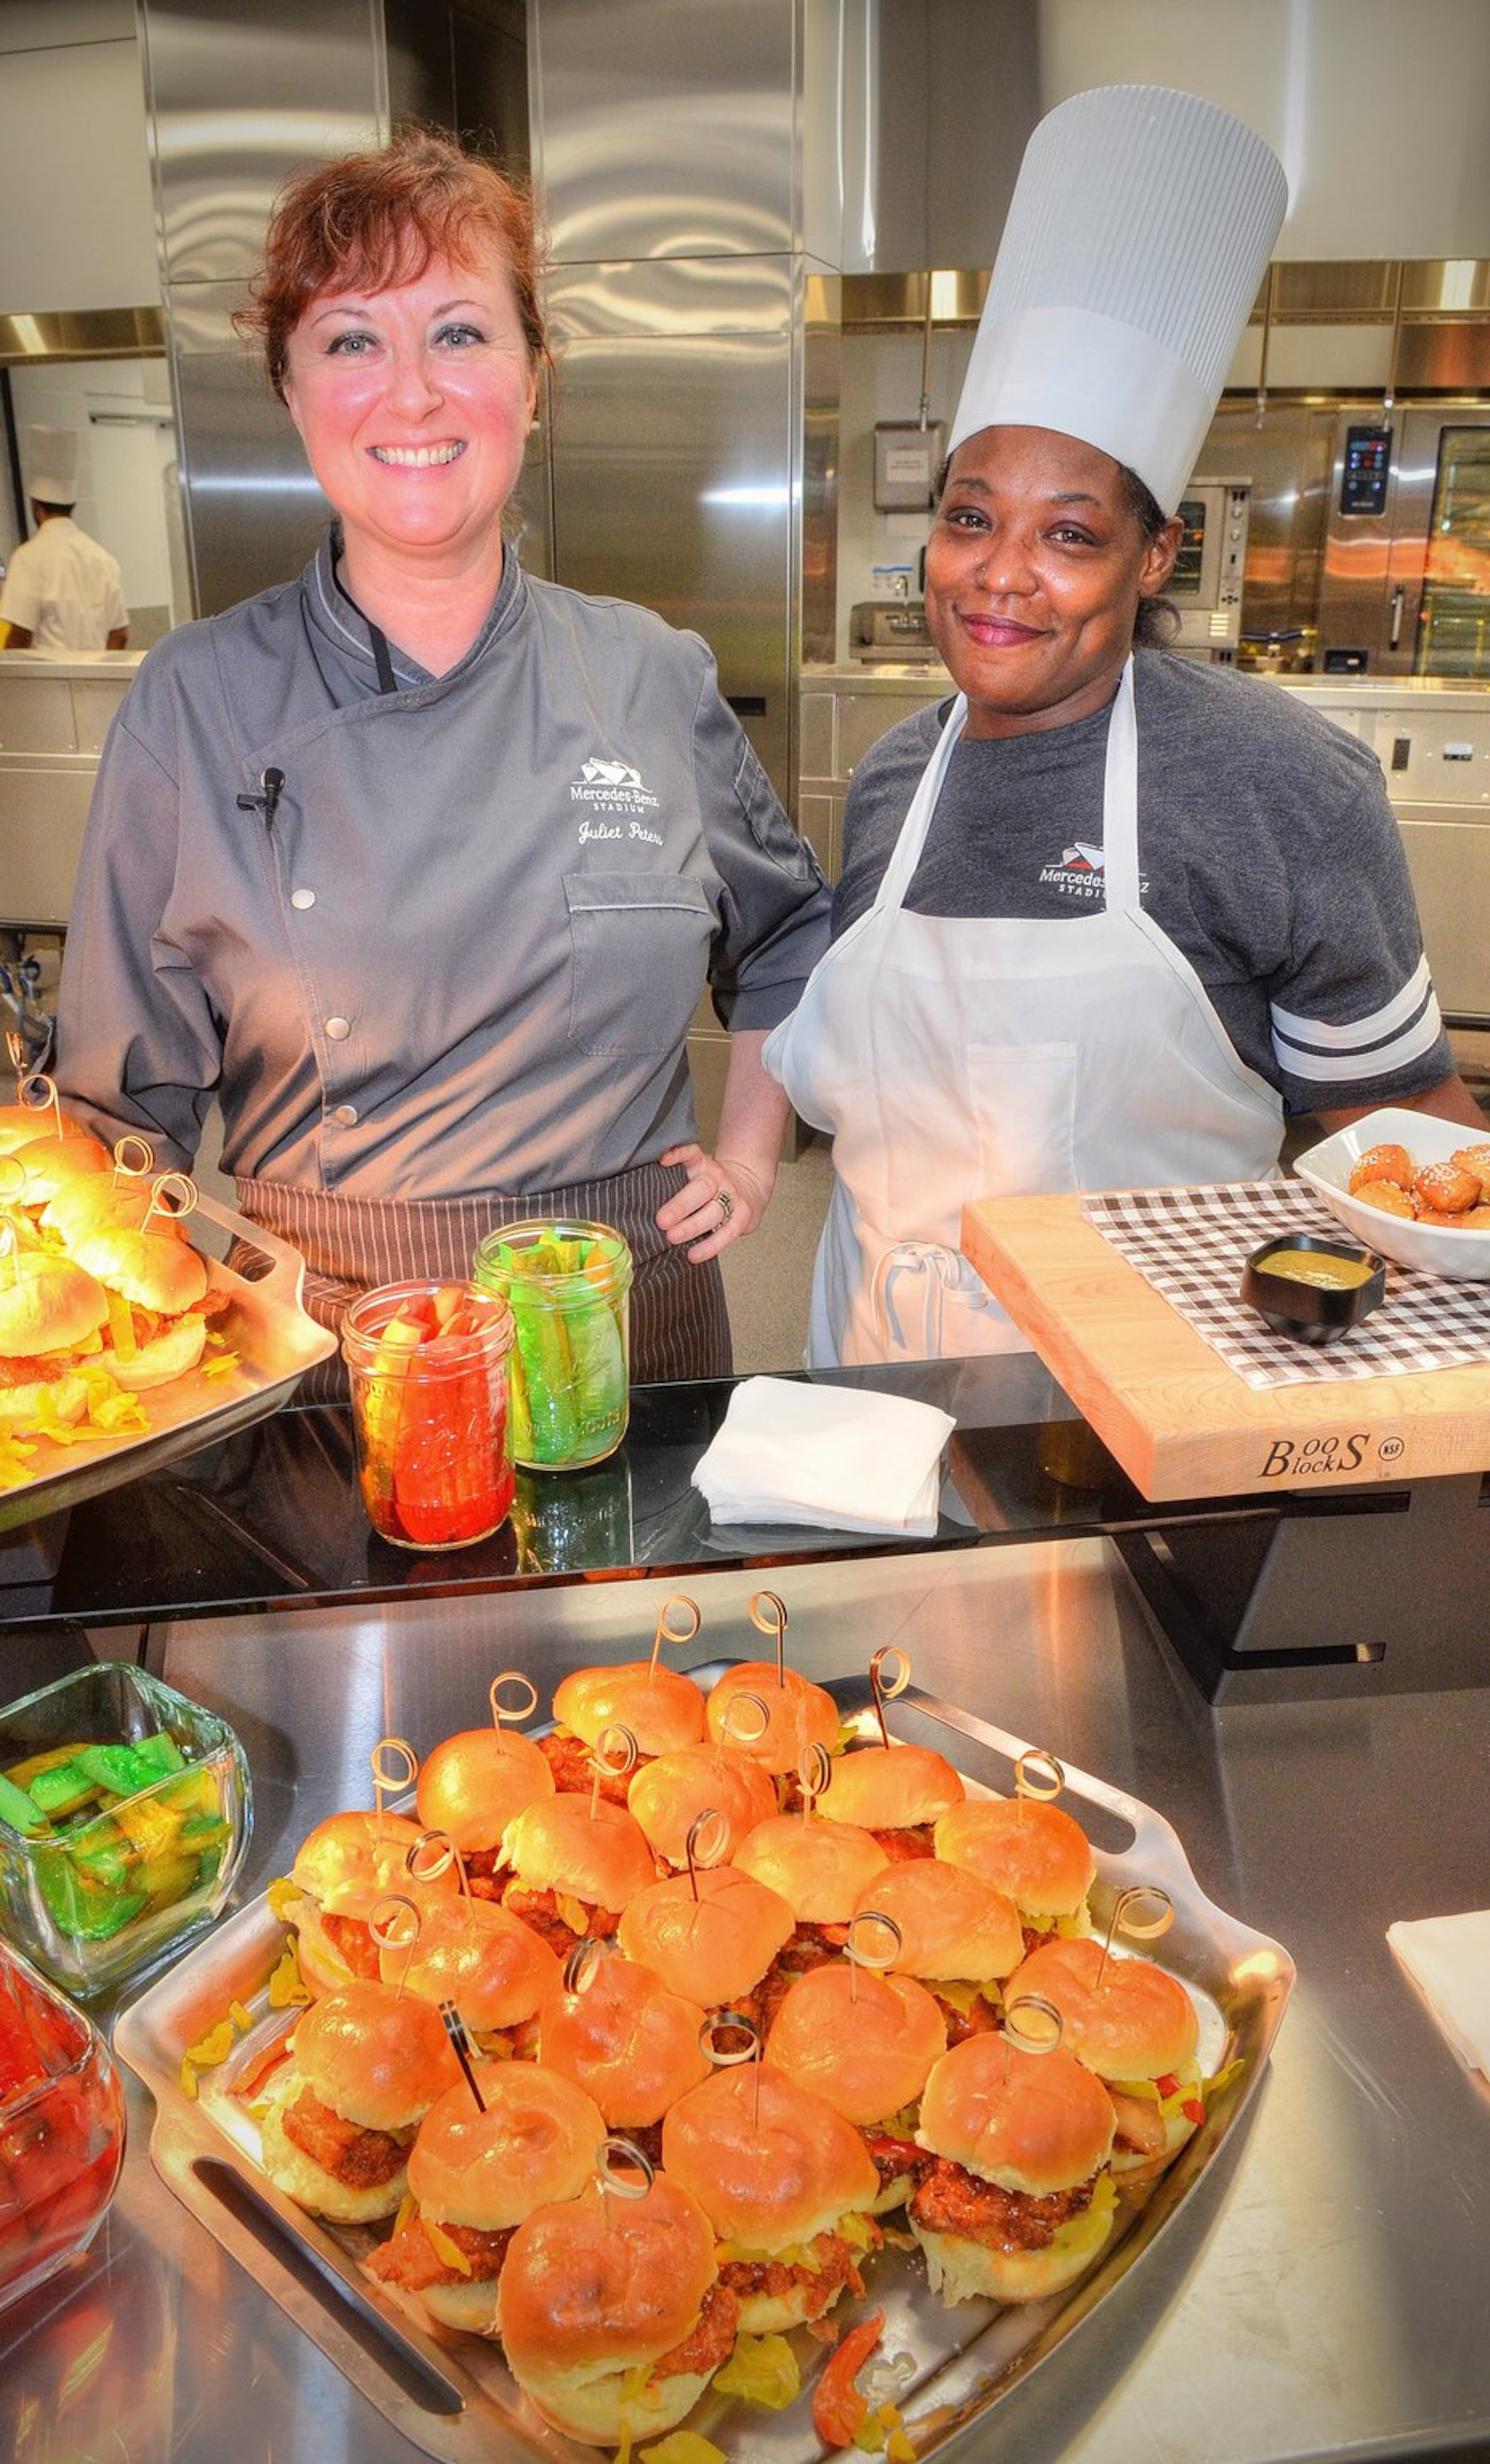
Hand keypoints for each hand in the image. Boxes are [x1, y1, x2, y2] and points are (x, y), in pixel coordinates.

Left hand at [656, 1144, 771, 1259]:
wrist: (748, 1186)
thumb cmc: (711, 1185)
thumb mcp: (695, 1171)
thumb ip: (673, 1177)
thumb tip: (638, 1191)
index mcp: (704, 1166)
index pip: (692, 1154)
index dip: (678, 1154)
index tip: (662, 1160)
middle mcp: (719, 1179)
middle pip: (703, 1189)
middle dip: (681, 1205)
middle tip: (661, 1221)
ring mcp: (733, 1198)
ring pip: (714, 1213)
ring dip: (692, 1227)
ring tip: (673, 1238)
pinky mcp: (742, 1218)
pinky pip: (727, 1234)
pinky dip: (710, 1246)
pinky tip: (693, 1255)